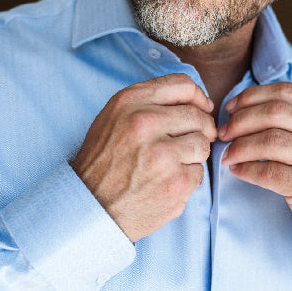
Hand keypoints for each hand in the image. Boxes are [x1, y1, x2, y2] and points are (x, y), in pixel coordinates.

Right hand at [71, 73, 216, 241]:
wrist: (88, 206)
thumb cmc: (104, 160)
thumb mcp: (114, 117)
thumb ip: (150, 102)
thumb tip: (198, 102)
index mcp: (130, 102)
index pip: (183, 85)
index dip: (197, 97)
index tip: (201, 108)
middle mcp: (145, 123)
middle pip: (198, 116)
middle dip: (201, 129)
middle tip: (189, 142)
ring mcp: (162, 154)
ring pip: (203, 145)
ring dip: (193, 155)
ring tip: (171, 164)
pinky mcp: (175, 183)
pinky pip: (199, 173)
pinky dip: (187, 179)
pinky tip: (165, 183)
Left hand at [219, 82, 291, 249]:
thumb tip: (244, 107)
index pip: (286, 92)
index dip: (252, 96)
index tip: (231, 108)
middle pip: (276, 112)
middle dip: (241, 120)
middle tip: (224, 132)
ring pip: (271, 141)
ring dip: (241, 146)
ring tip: (228, 154)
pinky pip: (271, 173)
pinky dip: (248, 169)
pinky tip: (238, 170)